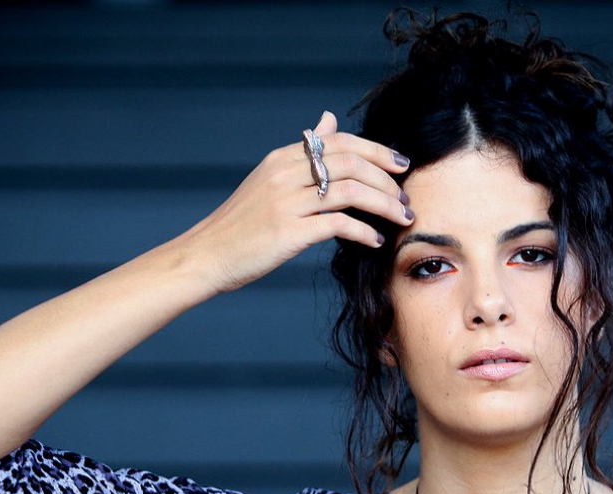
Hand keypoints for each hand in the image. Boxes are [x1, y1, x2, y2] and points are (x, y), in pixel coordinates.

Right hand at [182, 111, 412, 292]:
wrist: (206, 255)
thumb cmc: (241, 223)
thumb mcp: (269, 177)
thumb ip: (302, 151)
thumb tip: (326, 119)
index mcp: (282, 159)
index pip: (341, 142)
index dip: (378, 151)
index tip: (401, 166)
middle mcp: (285, 174)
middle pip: (352, 163)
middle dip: (387, 179)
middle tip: (406, 197)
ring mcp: (286, 202)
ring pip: (352, 191)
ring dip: (385, 205)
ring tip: (401, 218)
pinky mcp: (288, 232)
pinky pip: (339, 224)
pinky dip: (364, 231)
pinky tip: (375, 241)